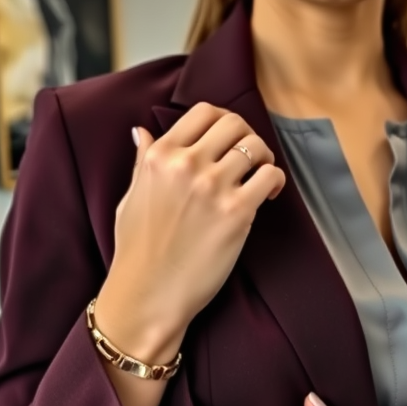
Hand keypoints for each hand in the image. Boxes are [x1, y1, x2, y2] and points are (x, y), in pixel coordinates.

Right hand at [95, 104, 285, 360]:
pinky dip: (275, 181)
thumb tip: (141, 131)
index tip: (228, 139)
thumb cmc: (137, 251)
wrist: (148, 293)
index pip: (203, 112)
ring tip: (259, 177)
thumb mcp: (132, 196)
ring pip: (255, 146)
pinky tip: (267, 195)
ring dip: (263, 158)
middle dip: (247, 136)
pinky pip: (270, 176)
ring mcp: (212, 186)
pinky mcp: (236, 212)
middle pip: (234, 124)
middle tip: (249, 157)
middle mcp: (186, 164)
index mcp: (159, 155)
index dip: (223, 121)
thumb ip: (143, 160)